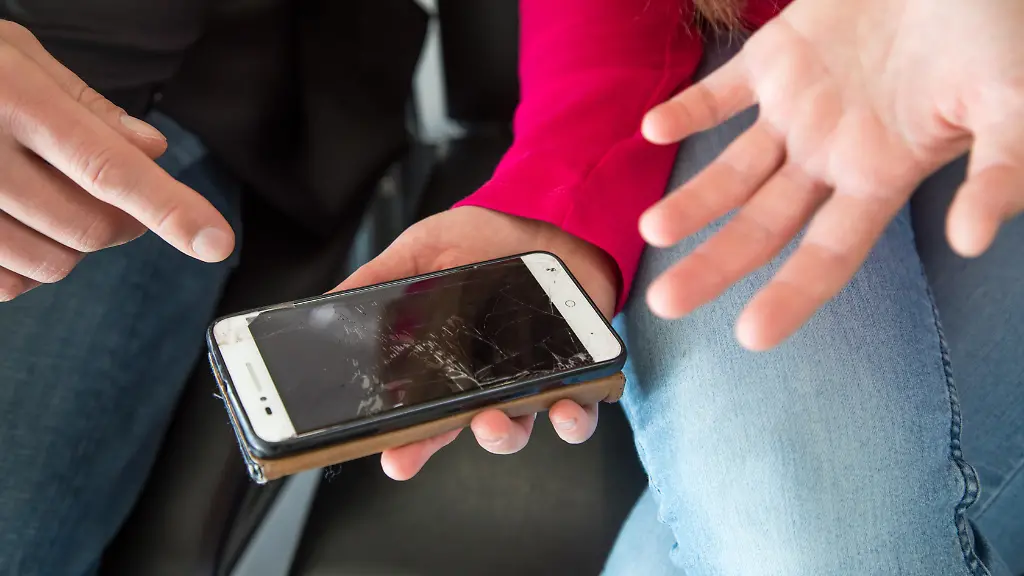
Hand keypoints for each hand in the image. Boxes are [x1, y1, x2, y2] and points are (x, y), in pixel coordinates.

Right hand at [0, 21, 233, 299]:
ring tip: (49, 203)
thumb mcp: (12, 56)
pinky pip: (5, 286)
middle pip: (89, 229)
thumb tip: (151, 149)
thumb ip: (85, 106)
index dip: (168, 208)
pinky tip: (15, 229)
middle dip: (122, 223)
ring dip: (71, 247)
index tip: (213, 240)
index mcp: (10, 99)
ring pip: (51, 264)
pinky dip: (27, 269)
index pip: (107, 166)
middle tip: (116, 200)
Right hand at [330, 206, 617, 479]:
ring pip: (518, 427)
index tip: (390, 457)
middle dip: (440, 446)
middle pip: (460, 429)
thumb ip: (380, 278)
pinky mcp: (576, 370)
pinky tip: (565, 406)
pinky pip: (579, 408)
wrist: (547, 214)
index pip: (423, 412)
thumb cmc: (486, 239)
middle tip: (422, 447)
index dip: (407, 441)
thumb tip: (327, 305)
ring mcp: (533, 380)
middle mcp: (490, 380)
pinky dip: (574, 415)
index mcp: (449, 362)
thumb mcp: (423, 250)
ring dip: (504, 433)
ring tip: (493, 420)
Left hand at [639, 0, 1023, 349]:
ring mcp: (797, 109)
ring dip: (692, 198)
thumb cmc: (994, 30)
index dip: (792, 294)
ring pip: (733, 169)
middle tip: (665, 301)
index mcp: (879, 176)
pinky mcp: (775, 58)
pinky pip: (721, 91)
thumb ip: (999, 171)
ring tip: (650, 227)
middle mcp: (828, 154)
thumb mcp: (1013, 102)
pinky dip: (688, 109)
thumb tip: (971, 241)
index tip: (750, 336)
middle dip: (715, 263)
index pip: (829, 253)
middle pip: (762, 224)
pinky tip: (653, 129)